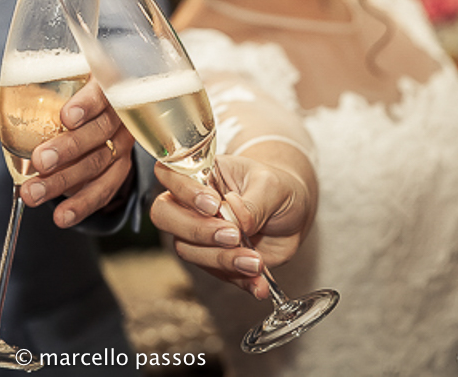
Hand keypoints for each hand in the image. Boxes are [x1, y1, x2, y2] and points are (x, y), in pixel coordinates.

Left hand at [0, 79, 134, 228]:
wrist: (83, 119)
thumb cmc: (57, 101)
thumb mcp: (35, 100)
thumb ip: (12, 110)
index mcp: (100, 84)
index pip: (101, 90)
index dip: (87, 103)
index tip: (66, 117)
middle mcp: (117, 112)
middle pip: (100, 130)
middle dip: (69, 148)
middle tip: (39, 162)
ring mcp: (121, 141)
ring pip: (99, 162)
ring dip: (65, 181)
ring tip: (33, 193)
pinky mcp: (119, 168)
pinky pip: (105, 189)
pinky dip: (82, 205)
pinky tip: (61, 216)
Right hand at [149, 148, 315, 299]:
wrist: (293, 215)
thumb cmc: (275, 188)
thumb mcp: (271, 186)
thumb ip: (253, 203)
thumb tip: (237, 218)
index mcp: (201, 174)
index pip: (169, 174)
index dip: (183, 191)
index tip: (214, 204)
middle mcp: (191, 204)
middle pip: (165, 216)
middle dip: (197, 230)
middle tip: (233, 235)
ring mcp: (199, 234)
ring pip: (188, 250)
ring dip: (222, 259)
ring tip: (256, 262)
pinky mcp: (214, 260)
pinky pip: (217, 274)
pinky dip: (239, 281)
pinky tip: (259, 284)